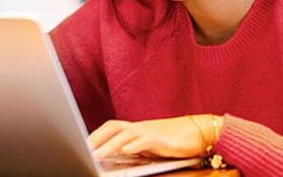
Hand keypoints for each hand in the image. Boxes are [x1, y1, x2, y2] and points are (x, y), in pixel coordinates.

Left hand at [87, 116, 206, 158]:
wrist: (200, 132)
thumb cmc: (175, 140)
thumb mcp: (151, 145)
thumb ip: (135, 148)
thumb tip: (117, 156)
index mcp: (136, 128)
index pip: (111, 127)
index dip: (96, 134)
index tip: (83, 144)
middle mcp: (140, 127)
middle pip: (113, 127)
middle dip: (97, 137)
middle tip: (83, 149)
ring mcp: (150, 132)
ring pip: (125, 134)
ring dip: (109, 145)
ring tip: (96, 155)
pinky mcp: (161, 140)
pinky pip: (144, 141)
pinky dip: (133, 146)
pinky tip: (124, 152)